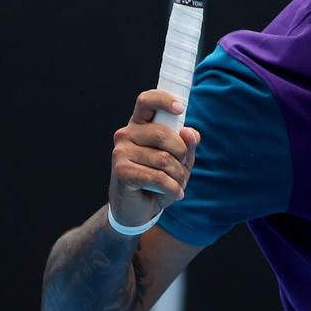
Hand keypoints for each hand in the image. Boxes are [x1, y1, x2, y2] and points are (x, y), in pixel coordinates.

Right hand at [109, 90, 200, 228]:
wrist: (138, 209)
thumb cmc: (160, 179)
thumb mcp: (180, 160)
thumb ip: (188, 144)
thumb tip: (189, 133)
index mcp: (140, 125)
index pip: (147, 100)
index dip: (164, 100)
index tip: (180, 109)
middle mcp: (126, 134)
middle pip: (164, 134)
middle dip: (182, 154)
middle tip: (181, 167)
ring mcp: (120, 152)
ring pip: (164, 159)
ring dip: (178, 175)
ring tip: (176, 183)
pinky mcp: (121, 171)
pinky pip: (158, 177)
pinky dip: (172, 188)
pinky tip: (174, 193)